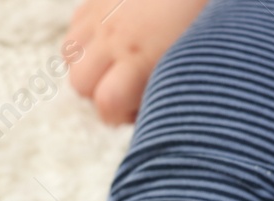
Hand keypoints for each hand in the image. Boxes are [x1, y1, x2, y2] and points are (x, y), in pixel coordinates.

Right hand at [65, 0, 209, 124]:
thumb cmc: (202, 22)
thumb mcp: (191, 63)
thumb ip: (165, 89)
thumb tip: (150, 115)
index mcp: (140, 57)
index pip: (106, 102)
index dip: (119, 116)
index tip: (140, 111)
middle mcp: (113, 37)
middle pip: (80, 84)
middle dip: (100, 95)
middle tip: (129, 91)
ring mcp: (101, 15)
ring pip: (70, 56)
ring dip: (88, 67)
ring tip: (115, 67)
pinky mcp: (96, 0)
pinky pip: (74, 28)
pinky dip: (86, 41)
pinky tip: (111, 43)